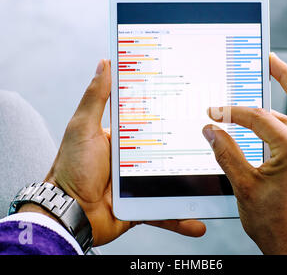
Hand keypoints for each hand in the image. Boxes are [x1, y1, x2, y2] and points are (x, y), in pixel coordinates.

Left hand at [41, 59, 204, 246]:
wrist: (68, 213)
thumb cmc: (71, 167)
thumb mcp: (83, 127)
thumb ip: (96, 98)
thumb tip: (105, 63)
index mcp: (123, 137)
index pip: (151, 120)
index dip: (169, 110)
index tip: (192, 99)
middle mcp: (134, 158)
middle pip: (168, 150)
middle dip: (191, 146)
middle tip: (218, 138)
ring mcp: (140, 183)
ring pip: (173, 181)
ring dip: (193, 185)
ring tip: (218, 180)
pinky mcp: (143, 205)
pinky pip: (166, 210)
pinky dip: (181, 218)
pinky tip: (199, 222)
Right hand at [202, 53, 286, 253]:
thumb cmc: (275, 223)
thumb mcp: (244, 186)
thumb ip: (226, 153)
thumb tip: (211, 130)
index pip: (258, 117)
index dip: (231, 112)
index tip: (214, 113)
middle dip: (286, 74)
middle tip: (269, 60)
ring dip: (281, 104)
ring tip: (259, 97)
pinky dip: (283, 124)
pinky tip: (265, 128)